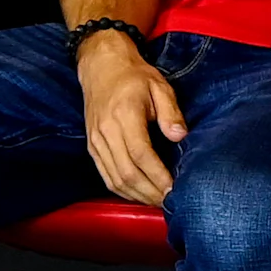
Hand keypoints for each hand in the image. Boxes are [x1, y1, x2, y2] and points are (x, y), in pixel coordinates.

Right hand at [77, 29, 183, 204]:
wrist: (101, 67)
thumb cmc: (134, 76)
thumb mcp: (159, 86)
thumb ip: (170, 112)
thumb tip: (179, 136)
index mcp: (124, 116)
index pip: (141, 155)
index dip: (158, 176)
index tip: (175, 189)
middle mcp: (105, 132)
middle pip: (127, 172)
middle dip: (150, 192)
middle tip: (171, 202)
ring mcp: (95, 141)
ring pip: (114, 178)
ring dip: (137, 195)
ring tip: (158, 202)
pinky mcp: (92, 146)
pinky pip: (105, 175)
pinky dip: (122, 189)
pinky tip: (139, 195)